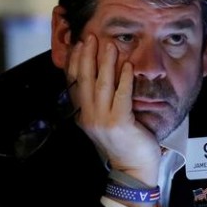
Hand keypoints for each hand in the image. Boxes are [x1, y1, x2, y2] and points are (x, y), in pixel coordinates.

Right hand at [68, 34, 161, 186]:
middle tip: (90, 37)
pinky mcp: (120, 123)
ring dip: (104, 62)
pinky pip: (121, 96)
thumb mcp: (104, 122)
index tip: (78, 45)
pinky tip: (127, 65)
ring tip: (108, 45)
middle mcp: (89, 117)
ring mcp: (103, 121)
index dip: (74, 62)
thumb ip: (100, 103)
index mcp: (83, 115)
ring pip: (101, 85)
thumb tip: (100, 78)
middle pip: (84, 80)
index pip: (74, 84)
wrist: (133, 170)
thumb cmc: (123, 143)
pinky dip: (124, 79)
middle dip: (87, 56)